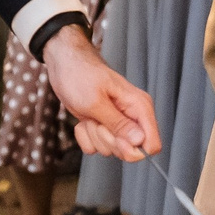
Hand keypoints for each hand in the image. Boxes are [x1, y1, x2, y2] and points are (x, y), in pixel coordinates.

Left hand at [43, 24, 159, 161]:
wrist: (63, 64)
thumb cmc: (79, 76)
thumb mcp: (96, 102)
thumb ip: (119, 124)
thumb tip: (140, 143)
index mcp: (139, 108)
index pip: (151, 144)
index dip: (132, 149)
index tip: (114, 136)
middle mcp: (131, 117)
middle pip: (128, 150)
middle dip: (107, 139)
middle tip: (96, 118)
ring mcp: (116, 123)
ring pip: (110, 149)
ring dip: (93, 135)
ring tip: (89, 113)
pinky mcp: (102, 127)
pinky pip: (95, 146)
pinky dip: (84, 135)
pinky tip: (82, 119)